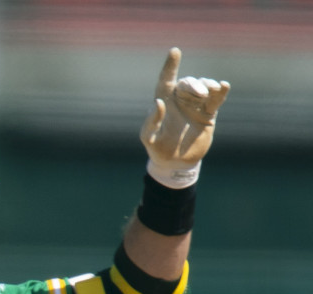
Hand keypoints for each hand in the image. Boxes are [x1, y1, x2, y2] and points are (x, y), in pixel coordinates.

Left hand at [140, 47, 229, 188]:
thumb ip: (151, 122)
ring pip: (203, 87)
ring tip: (211, 91)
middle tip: (201, 94)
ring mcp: (195, 106)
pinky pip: (216, 99)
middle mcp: (180, 100)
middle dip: (194, 85)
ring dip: (208, 86)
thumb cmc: (158, 149)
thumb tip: (159, 103)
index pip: (166, 80)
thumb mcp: (149, 139)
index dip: (170, 66)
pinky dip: (220, 92)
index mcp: (164, 102)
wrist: (176, 163)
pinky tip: (223, 86)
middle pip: (188, 83)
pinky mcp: (208, 114)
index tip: (174, 51)